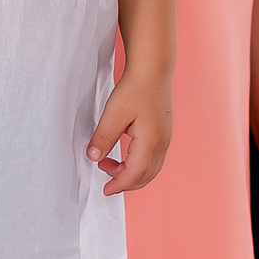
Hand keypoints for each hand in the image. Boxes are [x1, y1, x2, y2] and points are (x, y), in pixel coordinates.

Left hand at [87, 68, 171, 195]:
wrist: (153, 69)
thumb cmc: (135, 88)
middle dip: (125, 181)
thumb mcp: (114, 112)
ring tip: (111, 164)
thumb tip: (93, 157)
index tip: (105, 189)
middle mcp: (162, 144)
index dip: (119, 184)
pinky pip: (153, 158)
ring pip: (151, 168)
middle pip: (146, 176)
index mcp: (151, 142)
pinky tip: (125, 155)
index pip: (135, 174)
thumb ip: (103, 137)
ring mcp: (165, 138)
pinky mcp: (164, 132)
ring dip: (132, 173)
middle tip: (105, 176)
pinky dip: (139, 164)